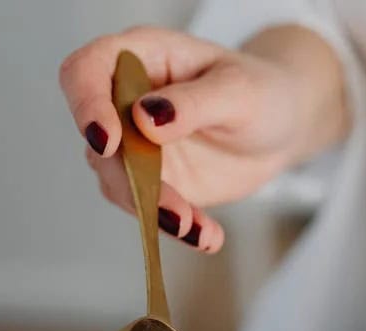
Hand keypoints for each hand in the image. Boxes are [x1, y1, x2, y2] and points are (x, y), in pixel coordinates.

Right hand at [59, 25, 348, 252]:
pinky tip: (210, 237)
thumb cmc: (262, 93)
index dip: (86, 107)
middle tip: (178, 215)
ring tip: (201, 232)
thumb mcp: (239, 92)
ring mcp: (138, 148)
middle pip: (100, 144)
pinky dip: (180, 230)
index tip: (110, 142)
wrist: (280, 130)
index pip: (84, 73)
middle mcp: (127, 103)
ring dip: (156, 215)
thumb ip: (193, 103)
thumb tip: (146, 118)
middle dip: (135, 185)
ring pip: (120, 186)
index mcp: (141, 58)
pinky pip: (151, 212)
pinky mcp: (155, 184)